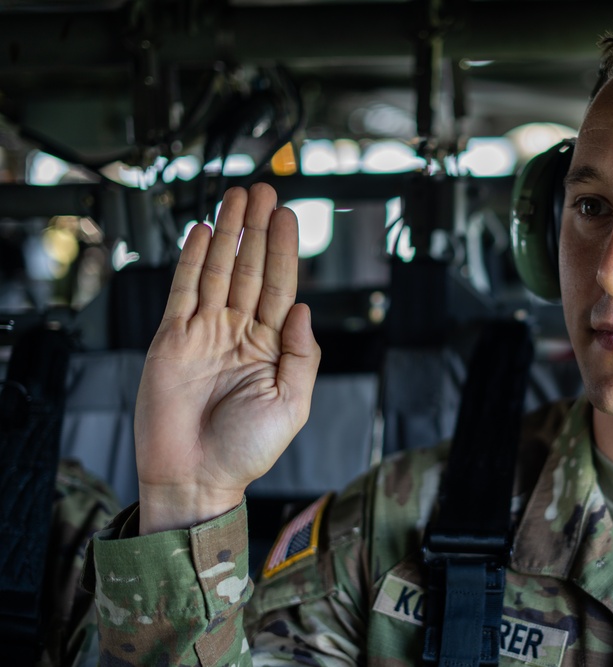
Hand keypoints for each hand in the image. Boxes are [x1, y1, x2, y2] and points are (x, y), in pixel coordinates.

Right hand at [134, 184, 320, 533]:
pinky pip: (183, 291)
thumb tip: (306, 308)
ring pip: (219, 271)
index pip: (281, 287)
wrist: (195, 477)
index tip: (287, 217)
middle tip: (264, 191)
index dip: (284, 250)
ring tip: (236, 198)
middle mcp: (239, 334)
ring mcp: (205, 333)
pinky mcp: (171, 339)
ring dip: (228, 234)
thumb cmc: (245, 450)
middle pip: (251, 269)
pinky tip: (203, 232)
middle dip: (257, 229)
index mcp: (271, 347)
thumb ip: (303, 354)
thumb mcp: (292, 405)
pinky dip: (193, 260)